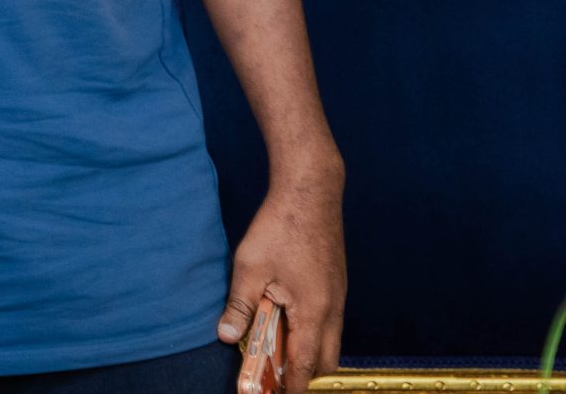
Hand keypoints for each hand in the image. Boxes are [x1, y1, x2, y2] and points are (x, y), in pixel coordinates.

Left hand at [217, 168, 344, 389]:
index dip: (292, 388)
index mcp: (314, 312)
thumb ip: (239, 304)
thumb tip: (227, 336)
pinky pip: (329, 323)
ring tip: (281, 360)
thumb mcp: (249, 266)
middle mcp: (333, 310)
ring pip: (330, 342)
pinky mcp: (336, 285)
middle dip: (305, 378)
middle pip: (326, 362)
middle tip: (278, 382)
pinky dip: (313, 335)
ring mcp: (338, 297)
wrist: (311, 191)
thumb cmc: (280, 226)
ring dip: (310, 355)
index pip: (306, 367)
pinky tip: (291, 327)